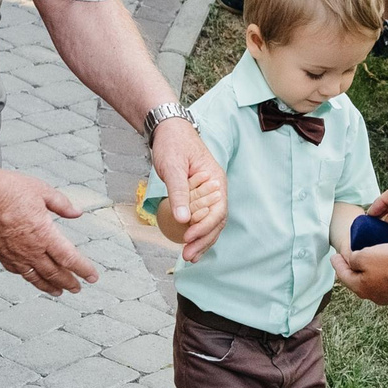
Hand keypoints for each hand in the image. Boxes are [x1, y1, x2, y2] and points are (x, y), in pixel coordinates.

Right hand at [0, 170, 102, 293]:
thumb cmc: (7, 189)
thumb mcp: (42, 191)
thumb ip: (62, 204)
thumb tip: (76, 212)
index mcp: (44, 234)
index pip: (69, 258)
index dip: (83, 270)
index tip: (92, 276)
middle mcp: (30, 249)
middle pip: (55, 273)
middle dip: (69, 282)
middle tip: (78, 288)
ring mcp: (14, 254)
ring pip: (36, 277)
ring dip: (50, 286)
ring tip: (59, 292)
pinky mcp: (1, 254)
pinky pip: (19, 272)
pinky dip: (30, 278)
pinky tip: (34, 279)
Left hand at [150, 121, 227, 261]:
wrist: (169, 130)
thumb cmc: (173, 144)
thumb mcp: (174, 166)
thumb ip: (179, 192)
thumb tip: (182, 219)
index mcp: (215, 181)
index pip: (218, 210)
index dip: (205, 227)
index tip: (188, 237)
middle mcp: (216, 191)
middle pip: (216, 221)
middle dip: (204, 240)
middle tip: (188, 255)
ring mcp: (208, 196)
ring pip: (211, 224)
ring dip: (201, 241)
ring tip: (189, 257)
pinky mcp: (197, 199)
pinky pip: (201, 219)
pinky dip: (196, 234)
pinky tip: (189, 246)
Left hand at [331, 243, 387, 305]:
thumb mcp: (365, 256)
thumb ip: (354, 259)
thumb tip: (353, 261)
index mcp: (360, 287)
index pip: (343, 275)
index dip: (337, 264)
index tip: (334, 257)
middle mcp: (372, 295)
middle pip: (357, 280)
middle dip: (352, 269)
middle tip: (348, 259)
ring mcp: (386, 296)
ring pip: (371, 281)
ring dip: (367, 271)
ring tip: (367, 260)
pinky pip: (384, 281)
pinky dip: (380, 272)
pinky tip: (383, 265)